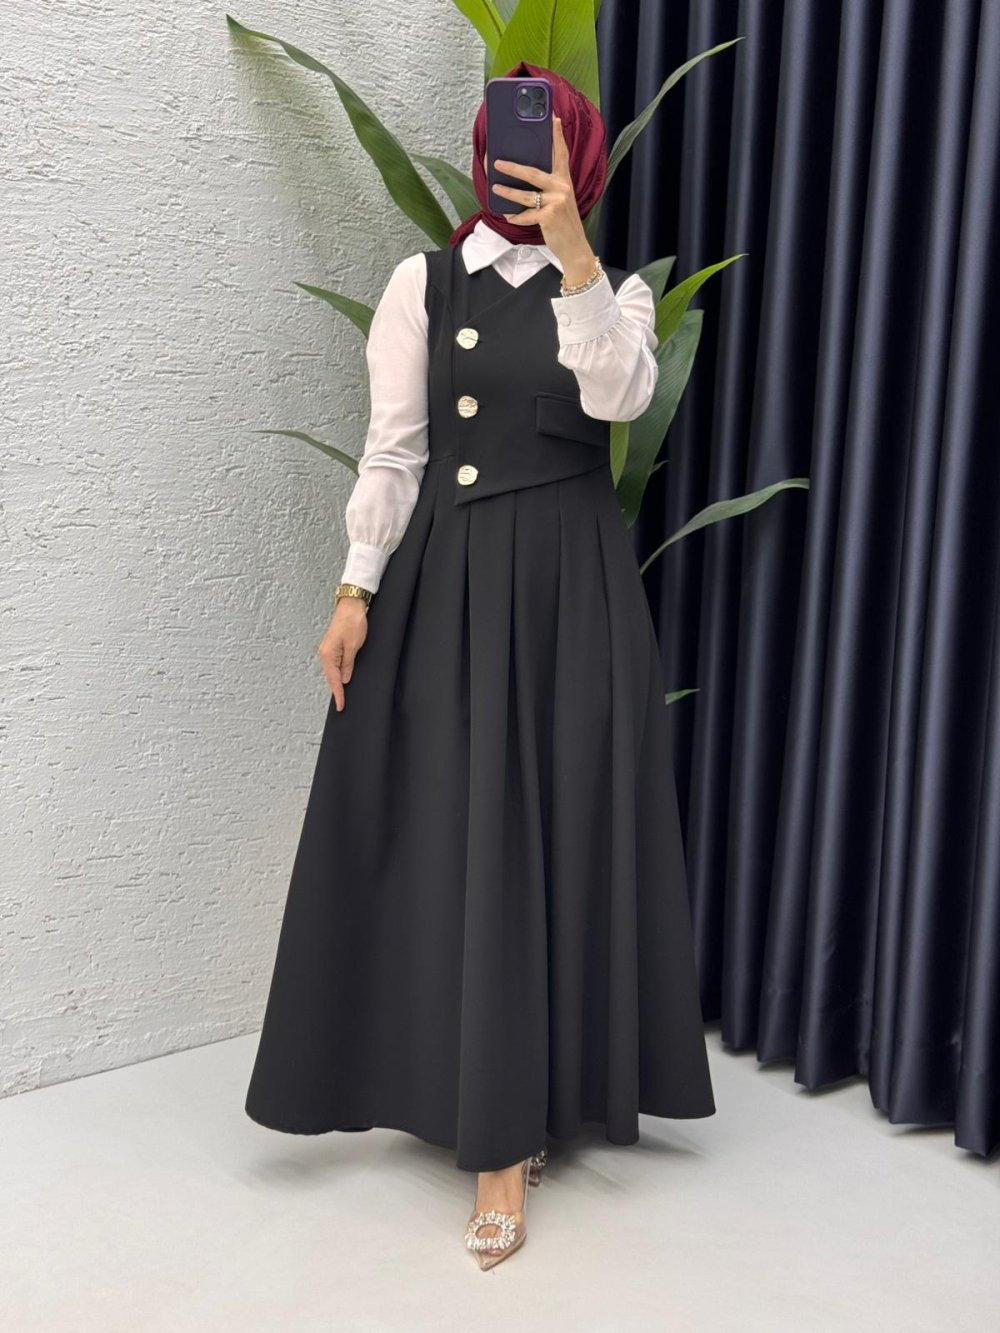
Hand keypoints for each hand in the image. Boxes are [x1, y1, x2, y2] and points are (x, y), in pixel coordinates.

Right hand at [317, 600, 367, 709]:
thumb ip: (348, 664)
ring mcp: (328, 649)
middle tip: (341, 705)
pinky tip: (341, 678)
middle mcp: (325, 653)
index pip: (334, 680)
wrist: (351, 605)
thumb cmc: (353, 622)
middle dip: (336, 691)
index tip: (341, 706)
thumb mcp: (354, 646)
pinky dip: (337, 673)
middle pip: (330, 677)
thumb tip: (345, 679)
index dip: (338, 694)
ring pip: (331, 671)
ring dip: (336, 682)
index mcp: (328, 655)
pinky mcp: (333, 645)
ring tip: (341, 696)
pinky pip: (334, 664)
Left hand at [490, 115, 597, 284]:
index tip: (552, 118)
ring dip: (508, 192)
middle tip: (497, 162)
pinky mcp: (549, 216)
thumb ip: (549, 188)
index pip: (561, 153)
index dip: (557, 136)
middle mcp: (562, 187)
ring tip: (495, 188)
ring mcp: (556, 201)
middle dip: (513, 167)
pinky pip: (526, 215)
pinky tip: (508, 216)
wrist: (575, 247)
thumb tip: (524, 177)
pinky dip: (516, 217)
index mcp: (564, 181)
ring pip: (525, 194)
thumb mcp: (560, 201)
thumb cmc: (564, 223)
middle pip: (533, 172)